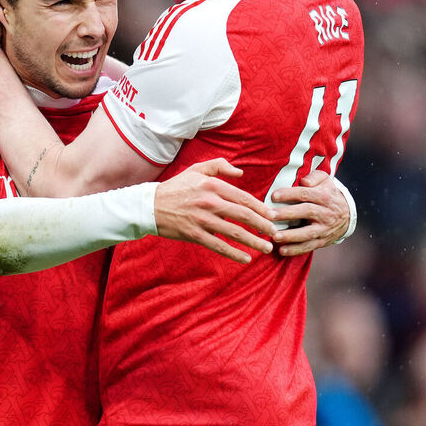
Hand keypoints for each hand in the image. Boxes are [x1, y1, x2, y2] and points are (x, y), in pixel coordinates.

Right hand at [154, 159, 276, 262]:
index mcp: (212, 185)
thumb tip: (240, 173)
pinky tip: (246, 258)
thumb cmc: (176, 187)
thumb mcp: (196, 169)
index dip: (261, 208)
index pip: (243, 197)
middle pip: (244, 215)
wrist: (150, 206)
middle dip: (263, 226)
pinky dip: (234, 253)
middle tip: (275, 233)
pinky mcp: (195, 235)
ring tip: (266, 248)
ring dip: (254, 241)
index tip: (272, 216)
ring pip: (234, 232)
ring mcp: (202, 220)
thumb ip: (219, 166)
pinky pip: (219, 246)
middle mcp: (209, 202)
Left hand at [269, 170, 352, 256]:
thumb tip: (304, 182)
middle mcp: (325, 213)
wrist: (347, 216)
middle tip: (270, 216)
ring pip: (308, 233)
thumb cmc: (328, 194)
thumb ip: (314, 177)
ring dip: (291, 236)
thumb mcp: (326, 181)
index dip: (289, 194)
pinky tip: (282, 250)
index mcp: (324, 197)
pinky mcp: (322, 241)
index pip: (305, 194)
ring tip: (275, 236)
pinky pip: (309, 247)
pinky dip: (295, 250)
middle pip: (306, 212)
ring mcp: (324, 229)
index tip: (274, 196)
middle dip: (287, 214)